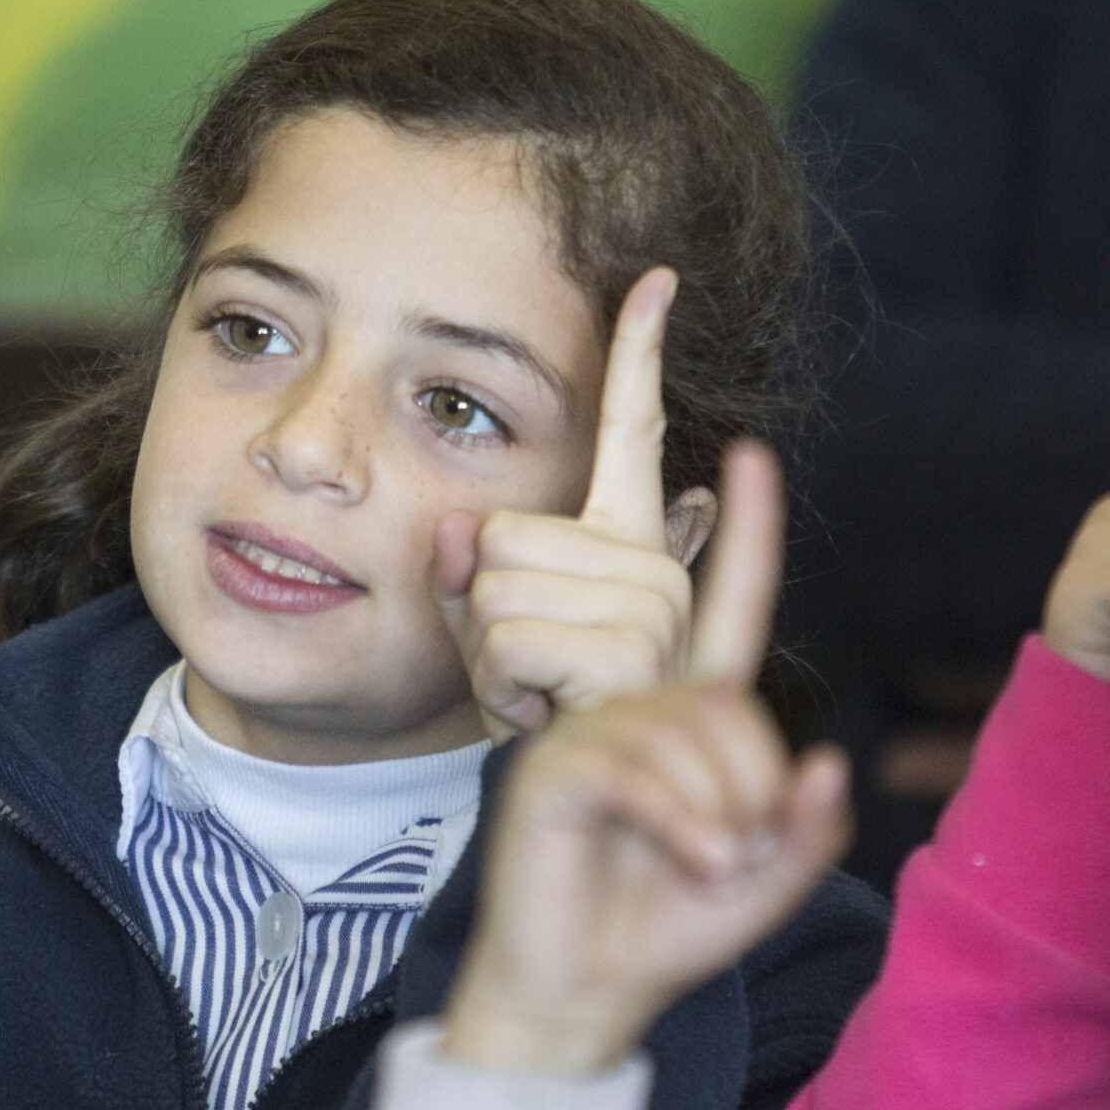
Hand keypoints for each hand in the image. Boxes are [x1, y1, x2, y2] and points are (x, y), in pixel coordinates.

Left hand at [433, 269, 712, 737]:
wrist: (574, 829)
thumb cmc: (537, 736)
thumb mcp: (482, 649)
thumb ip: (460, 580)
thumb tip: (453, 528)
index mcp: (631, 552)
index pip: (634, 435)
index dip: (639, 354)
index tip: (654, 279)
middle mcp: (656, 570)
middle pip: (499, 535)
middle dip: (481, 615)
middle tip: (530, 681)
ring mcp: (655, 610)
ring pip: (492, 586)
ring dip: (488, 659)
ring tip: (540, 702)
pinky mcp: (634, 655)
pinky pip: (508, 636)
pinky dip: (500, 687)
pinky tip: (543, 718)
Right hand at [440, 442, 850, 1075]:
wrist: (583, 988)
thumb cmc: (667, 925)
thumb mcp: (768, 880)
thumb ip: (810, 827)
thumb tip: (828, 763)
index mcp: (690, 716)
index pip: (729, 610)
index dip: (746, 536)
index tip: (751, 458)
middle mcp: (637, 707)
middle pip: (728, 698)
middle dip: (755, 783)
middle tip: (736, 852)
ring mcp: (590, 731)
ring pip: (688, 730)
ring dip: (721, 812)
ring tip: (710, 865)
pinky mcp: (553, 766)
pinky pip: (639, 768)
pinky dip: (684, 823)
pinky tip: (696, 861)